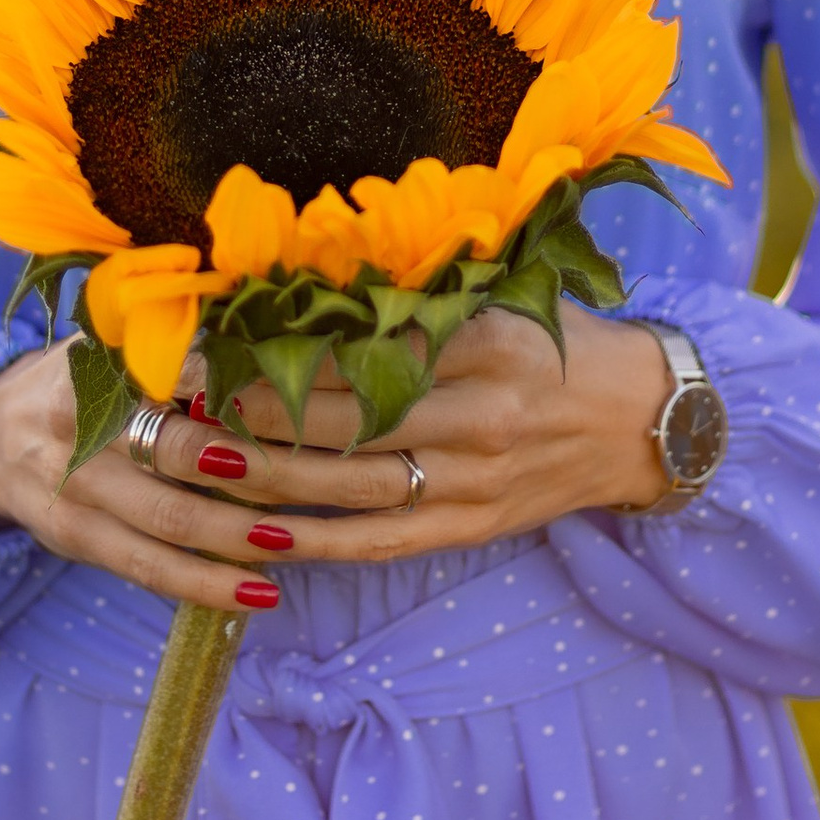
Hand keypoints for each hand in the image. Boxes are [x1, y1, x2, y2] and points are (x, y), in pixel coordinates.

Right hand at [0, 341, 410, 618]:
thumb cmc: (88, 378)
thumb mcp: (123, 340)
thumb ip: (191, 342)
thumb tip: (301, 339)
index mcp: (104, 357)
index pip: (189, 371)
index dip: (255, 389)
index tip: (327, 397)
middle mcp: (81, 420)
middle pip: (185, 449)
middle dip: (271, 469)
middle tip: (349, 479)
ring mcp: (73, 486)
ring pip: (171, 517)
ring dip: (245, 534)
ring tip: (308, 539)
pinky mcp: (73, 538)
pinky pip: (146, 568)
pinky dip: (206, 583)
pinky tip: (263, 593)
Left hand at [208, 305, 673, 566]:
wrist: (647, 418)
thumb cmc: (560, 340)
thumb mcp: (504, 295)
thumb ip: (420, 293)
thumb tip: (309, 277)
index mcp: (484, 341)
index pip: (361, 346)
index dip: (276, 347)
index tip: (207, 339)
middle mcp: (480, 413)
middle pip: (342, 418)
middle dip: (248, 412)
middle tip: (173, 402)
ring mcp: (476, 478)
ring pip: (350, 484)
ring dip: (262, 476)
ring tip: (190, 460)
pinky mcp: (473, 526)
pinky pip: (381, 540)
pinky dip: (315, 543)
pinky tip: (254, 534)